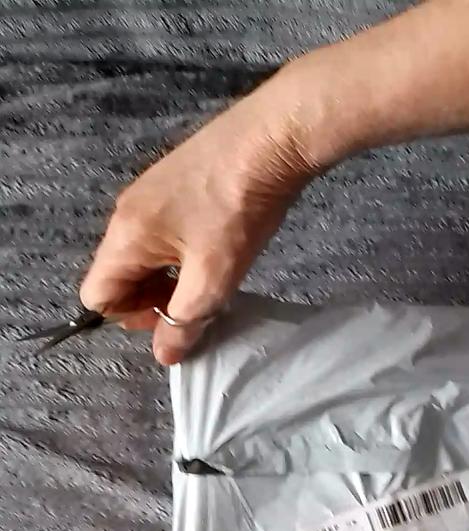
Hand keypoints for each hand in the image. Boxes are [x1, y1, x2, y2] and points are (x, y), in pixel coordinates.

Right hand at [80, 74, 314, 365]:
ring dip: (168, 279)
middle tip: (195, 304)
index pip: (97, 296)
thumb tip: (165, 355)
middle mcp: (126, 213)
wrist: (273, 138)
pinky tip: (216, 250)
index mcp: (125, 236)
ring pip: (142, 256)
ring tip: (210, 279)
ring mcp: (148, 194)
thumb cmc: (238, 210)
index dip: (129, 320)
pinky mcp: (173, 183)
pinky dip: (179, 254)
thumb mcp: (213, 279)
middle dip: (149, 300)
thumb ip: (184, 322)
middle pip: (118, 276)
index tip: (171, 318)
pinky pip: (160, 234)